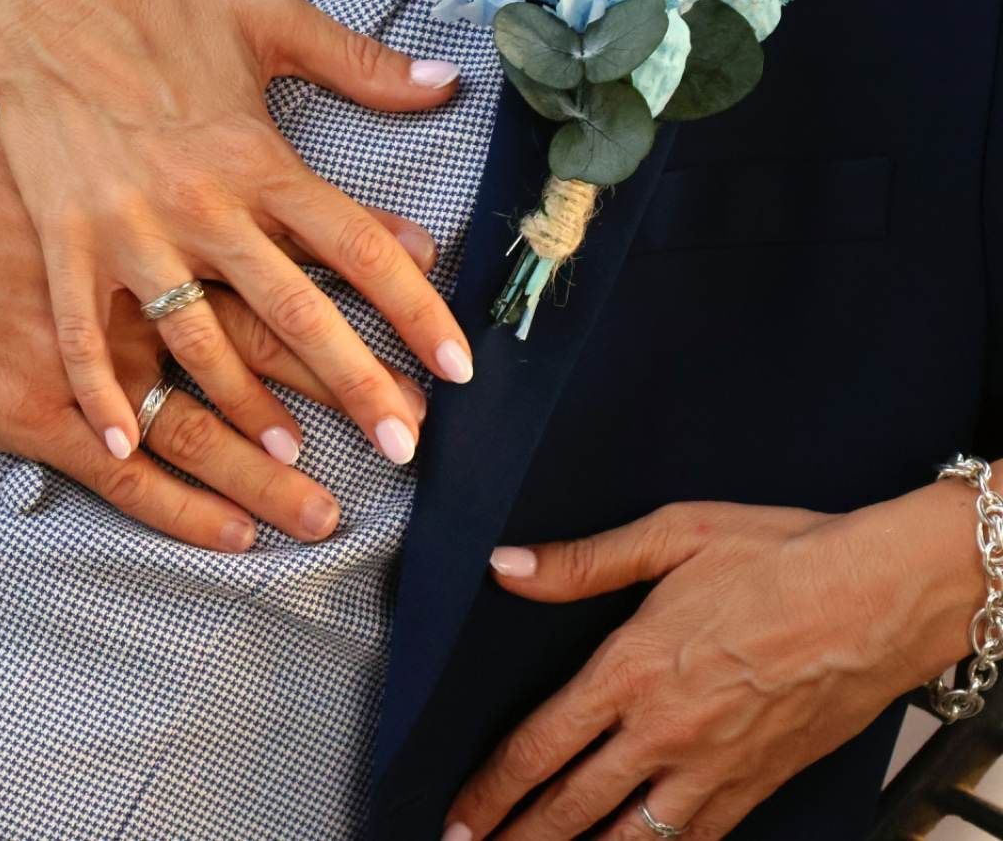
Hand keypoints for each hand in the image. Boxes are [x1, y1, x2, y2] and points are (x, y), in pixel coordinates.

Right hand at [0, 0, 468, 466]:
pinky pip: (85, 331)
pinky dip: (100, 390)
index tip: (459, 365)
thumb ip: (361, 61)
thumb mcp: (269, 19)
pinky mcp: (70, 244)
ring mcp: (133, 232)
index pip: (357, 246)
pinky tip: (123, 444)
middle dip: (355, 383)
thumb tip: (447, 81)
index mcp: (259, 159)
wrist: (43, 10)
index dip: (416, 309)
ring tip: (289, 460)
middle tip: (402, 446)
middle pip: (295, 310)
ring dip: (245, 404)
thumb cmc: (158, 16)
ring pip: (199, 338)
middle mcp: (205, 207)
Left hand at [443, 481, 987, 839]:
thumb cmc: (784, 558)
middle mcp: (666, 731)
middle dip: (516, 836)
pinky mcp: (758, 783)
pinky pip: (694, 839)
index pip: (540, 747)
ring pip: (629, 838)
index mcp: (632, 670)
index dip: (491, 790)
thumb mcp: (673, 535)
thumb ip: (582, 562)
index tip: (458, 815)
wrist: (887, 597)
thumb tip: (507, 566)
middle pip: (572, 807)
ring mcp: (714, 767)